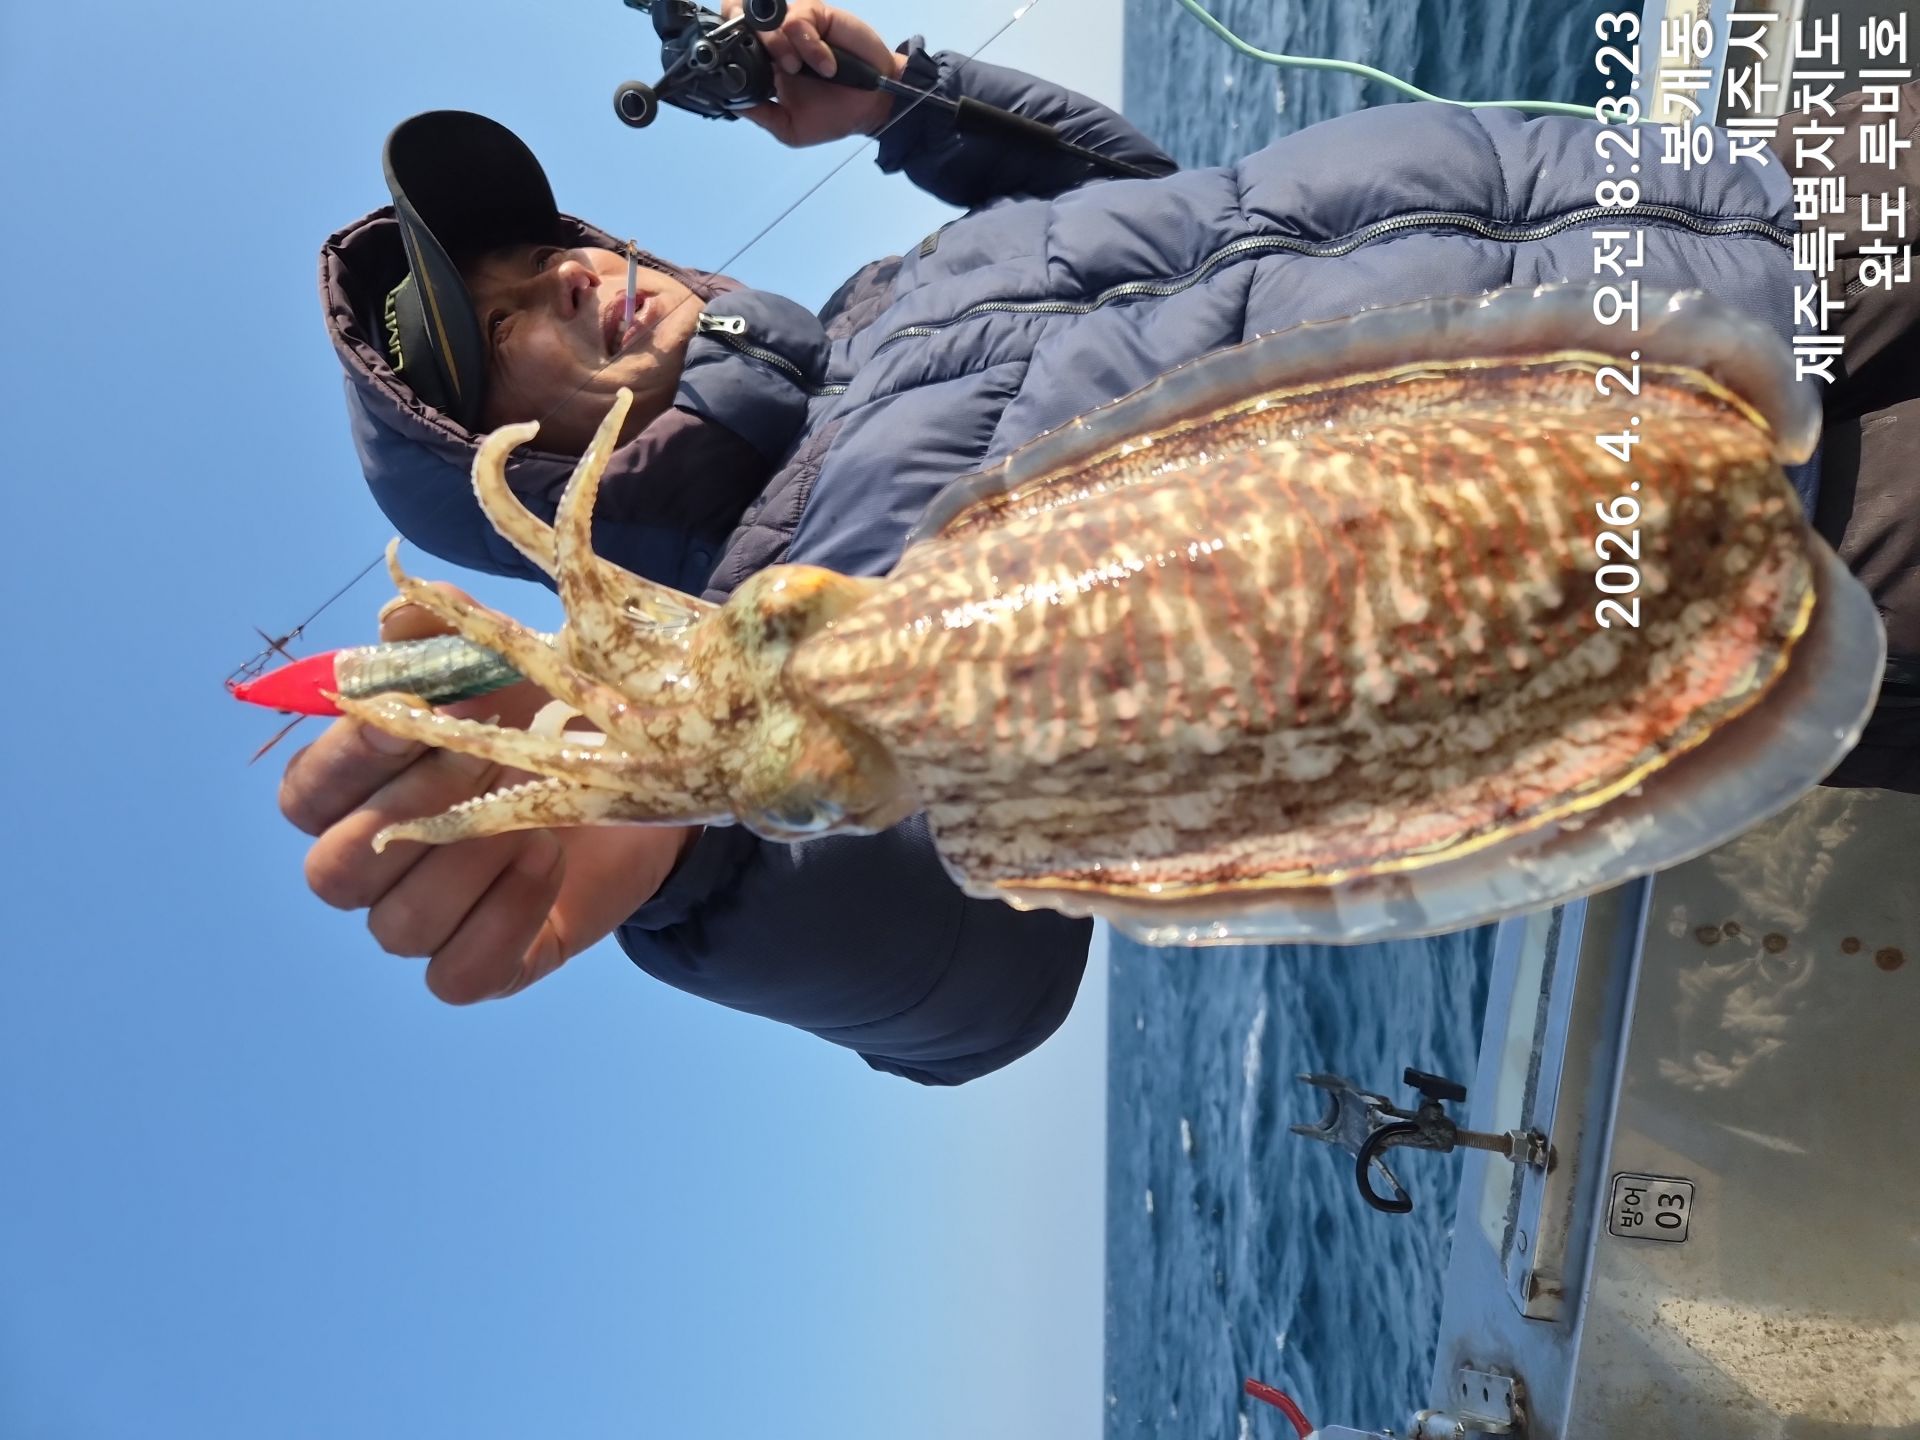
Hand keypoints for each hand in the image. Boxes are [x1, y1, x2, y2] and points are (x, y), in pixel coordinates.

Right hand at [279, 589, 697, 1003]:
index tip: (416, 713)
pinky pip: (458, 977)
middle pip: (335, 872)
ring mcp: (426, 924)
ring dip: (467, 864)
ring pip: (397, 926)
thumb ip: (442, 634)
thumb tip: (398, 619)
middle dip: (411, 810)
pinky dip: (502, 921)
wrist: (652, 782)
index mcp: (355, 795)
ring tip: (534, 815)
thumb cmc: (554, 718)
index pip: (304, 796)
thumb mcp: (505, 663)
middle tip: (488, 755)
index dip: (347, 759)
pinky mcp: (484, 967)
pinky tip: (549, 863)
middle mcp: (374, 869)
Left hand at [723, 0, 909, 146]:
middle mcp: (775, 40)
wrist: (872, 105)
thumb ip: (762, 115)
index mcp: (765, 64)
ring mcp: (795, 25)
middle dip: (740, 30)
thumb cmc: (833, 115)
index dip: (726, 43)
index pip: (734, 41)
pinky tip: (825, 65)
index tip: (728, 61)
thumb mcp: (790, 128)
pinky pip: (798, 21)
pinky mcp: (816, 16)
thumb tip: (732, 103)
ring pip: (767, 20)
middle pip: (740, 15)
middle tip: (758, 58)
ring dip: (778, 47)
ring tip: (796, 69)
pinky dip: (809, 46)